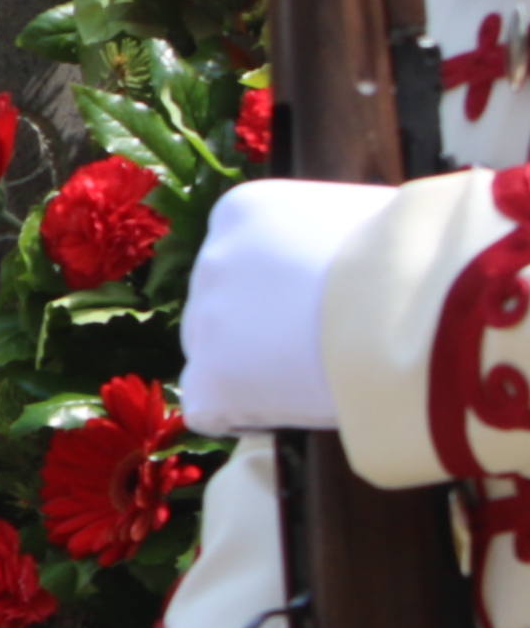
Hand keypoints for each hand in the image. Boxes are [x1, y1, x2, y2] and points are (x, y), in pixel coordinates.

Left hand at [181, 178, 396, 434]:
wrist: (423, 312)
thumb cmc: (418, 262)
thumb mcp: (370, 222)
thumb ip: (338, 239)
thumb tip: (359, 253)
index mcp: (242, 211)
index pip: (246, 258)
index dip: (288, 293)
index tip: (329, 309)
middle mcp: (212, 259)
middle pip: (226, 307)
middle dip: (263, 330)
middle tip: (325, 349)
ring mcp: (204, 320)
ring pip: (216, 356)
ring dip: (256, 371)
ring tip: (321, 378)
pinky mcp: (209, 379)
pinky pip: (211, 408)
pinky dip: (244, 416)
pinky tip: (291, 412)